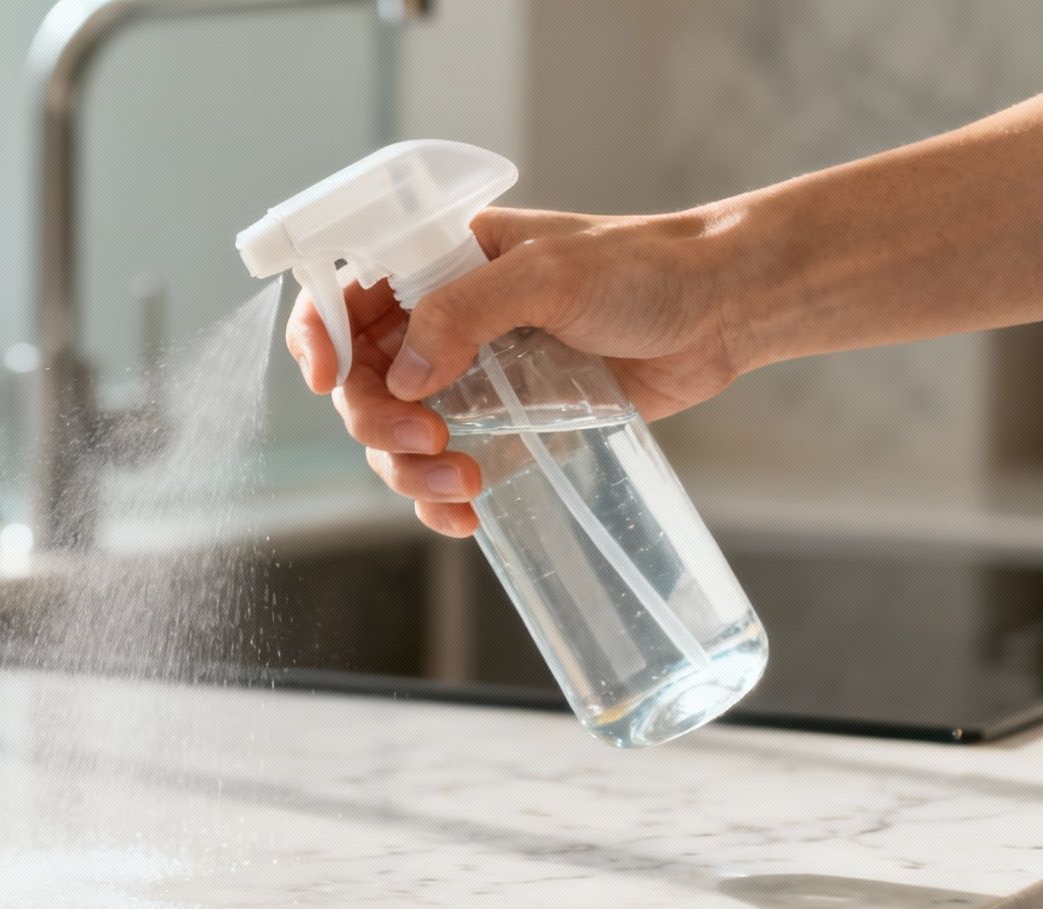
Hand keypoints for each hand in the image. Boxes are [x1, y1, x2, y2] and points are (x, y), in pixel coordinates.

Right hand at [285, 206, 744, 536]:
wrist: (723, 309)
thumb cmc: (644, 268)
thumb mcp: (550, 275)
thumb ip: (467, 313)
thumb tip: (405, 375)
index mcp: (439, 261)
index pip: (346, 294)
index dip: (318, 335)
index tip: (323, 379)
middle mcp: (443, 318)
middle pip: (364, 381)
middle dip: (379, 423)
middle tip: (428, 443)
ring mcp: (471, 374)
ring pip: (396, 435)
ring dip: (407, 471)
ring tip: (461, 484)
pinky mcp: (506, 421)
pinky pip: (443, 467)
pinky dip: (439, 498)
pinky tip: (465, 514)